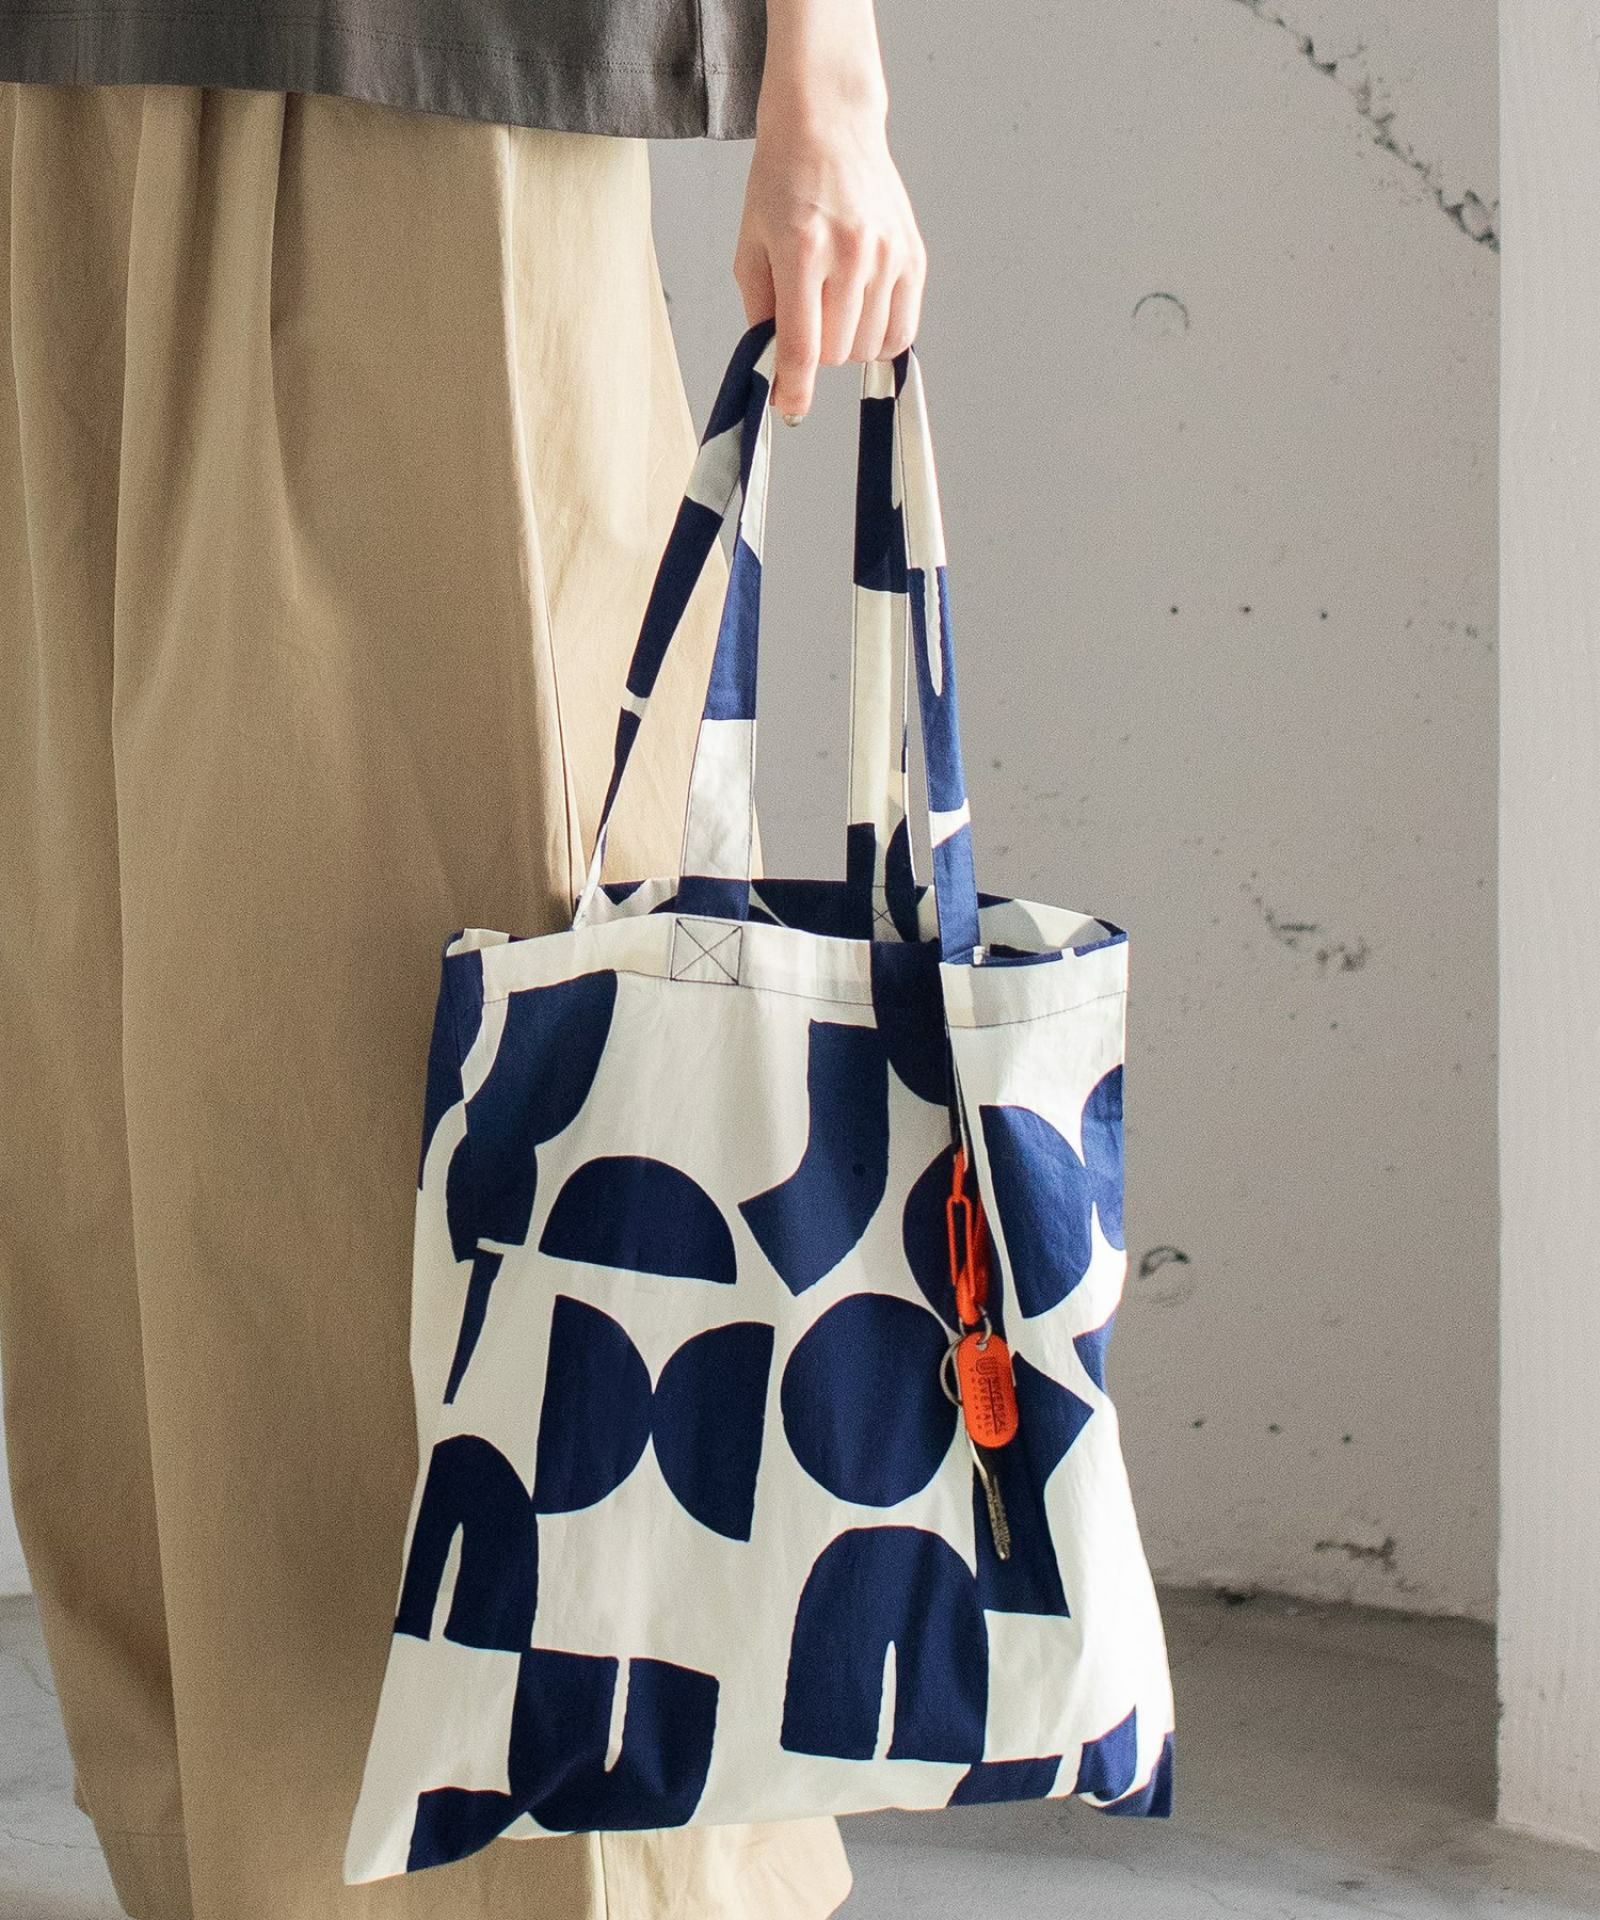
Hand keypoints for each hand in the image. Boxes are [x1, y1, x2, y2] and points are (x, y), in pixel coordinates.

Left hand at [733, 0, 926, 421]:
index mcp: (803, 249)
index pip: (802, 345)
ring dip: (846, 346)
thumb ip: (760, 309)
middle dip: (815, 352)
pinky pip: (903, 330)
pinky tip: (862, 316)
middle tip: (806, 320)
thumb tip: (774, 369)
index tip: (791, 407)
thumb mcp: (751, 243)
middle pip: (836, 353)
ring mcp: (887, 255)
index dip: (794, 388)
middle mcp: (851, 253)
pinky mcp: (912, 257)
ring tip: (832, 309)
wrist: (829, 125)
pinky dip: (881, 339)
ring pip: (868, 347)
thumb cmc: (783, 180)